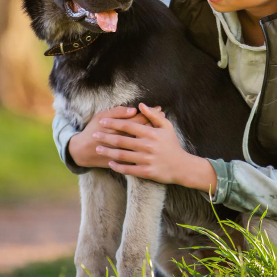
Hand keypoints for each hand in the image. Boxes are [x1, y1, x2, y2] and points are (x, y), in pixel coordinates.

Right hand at [68, 105, 157, 168]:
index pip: (138, 118)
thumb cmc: (93, 130)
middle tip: (164, 117)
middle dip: (155, 123)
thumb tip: (134, 110)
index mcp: (118, 127)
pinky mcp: (123, 161)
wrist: (83, 151)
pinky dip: (147, 147)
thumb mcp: (101, 116)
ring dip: (153, 135)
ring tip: (162, 129)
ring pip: (143, 142)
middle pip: (143, 130)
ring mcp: (124, 151)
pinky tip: (152, 142)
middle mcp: (123, 139)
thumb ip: (117, 112)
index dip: (149, 113)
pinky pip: (139, 153)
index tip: (159, 108)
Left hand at [93, 103, 217, 194]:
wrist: (182, 166)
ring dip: (107, 151)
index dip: (113, 123)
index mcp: (151, 133)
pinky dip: (117, 166)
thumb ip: (153, 115)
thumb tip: (140, 105)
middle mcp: (147, 146)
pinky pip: (128, 169)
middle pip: (121, 140)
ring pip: (122, 155)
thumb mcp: (167, 127)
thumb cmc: (172, 145)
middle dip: (105, 137)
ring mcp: (146, 160)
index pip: (128, 126)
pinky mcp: (146, 172)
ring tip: (98, 148)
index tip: (102, 121)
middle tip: (94, 135)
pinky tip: (110, 163)